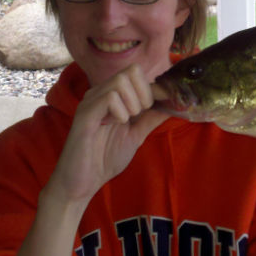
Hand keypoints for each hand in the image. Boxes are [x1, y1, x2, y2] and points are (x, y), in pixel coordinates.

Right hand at [43, 64, 168, 207]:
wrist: (82, 183)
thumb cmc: (105, 159)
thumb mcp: (136, 135)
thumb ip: (151, 118)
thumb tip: (172, 104)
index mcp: (111, 96)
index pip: (136, 73)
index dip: (154, 88)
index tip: (161, 106)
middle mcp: (99, 93)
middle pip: (130, 71)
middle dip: (145, 93)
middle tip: (140, 115)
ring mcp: (91, 102)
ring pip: (120, 81)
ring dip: (133, 102)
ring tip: (127, 121)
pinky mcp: (85, 115)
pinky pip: (108, 98)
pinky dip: (120, 111)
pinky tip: (116, 124)